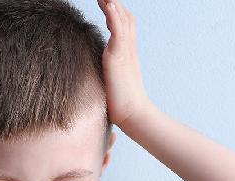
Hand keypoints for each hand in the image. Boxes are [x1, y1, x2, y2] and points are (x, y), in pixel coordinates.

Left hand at [97, 0, 150, 129]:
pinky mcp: (119, 57)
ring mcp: (125, 52)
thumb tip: (100, 79)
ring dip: (112, 4)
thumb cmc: (123, 106)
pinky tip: (107, 4)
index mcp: (127, 54)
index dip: (117, 13)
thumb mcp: (114, 84)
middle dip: (115, 4)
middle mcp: (128, 50)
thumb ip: (109, 75)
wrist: (134, 115)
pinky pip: (118, 31)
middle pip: (126, 18)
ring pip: (122, 20)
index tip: (107, 3)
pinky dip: (113, 15)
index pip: (125, 26)